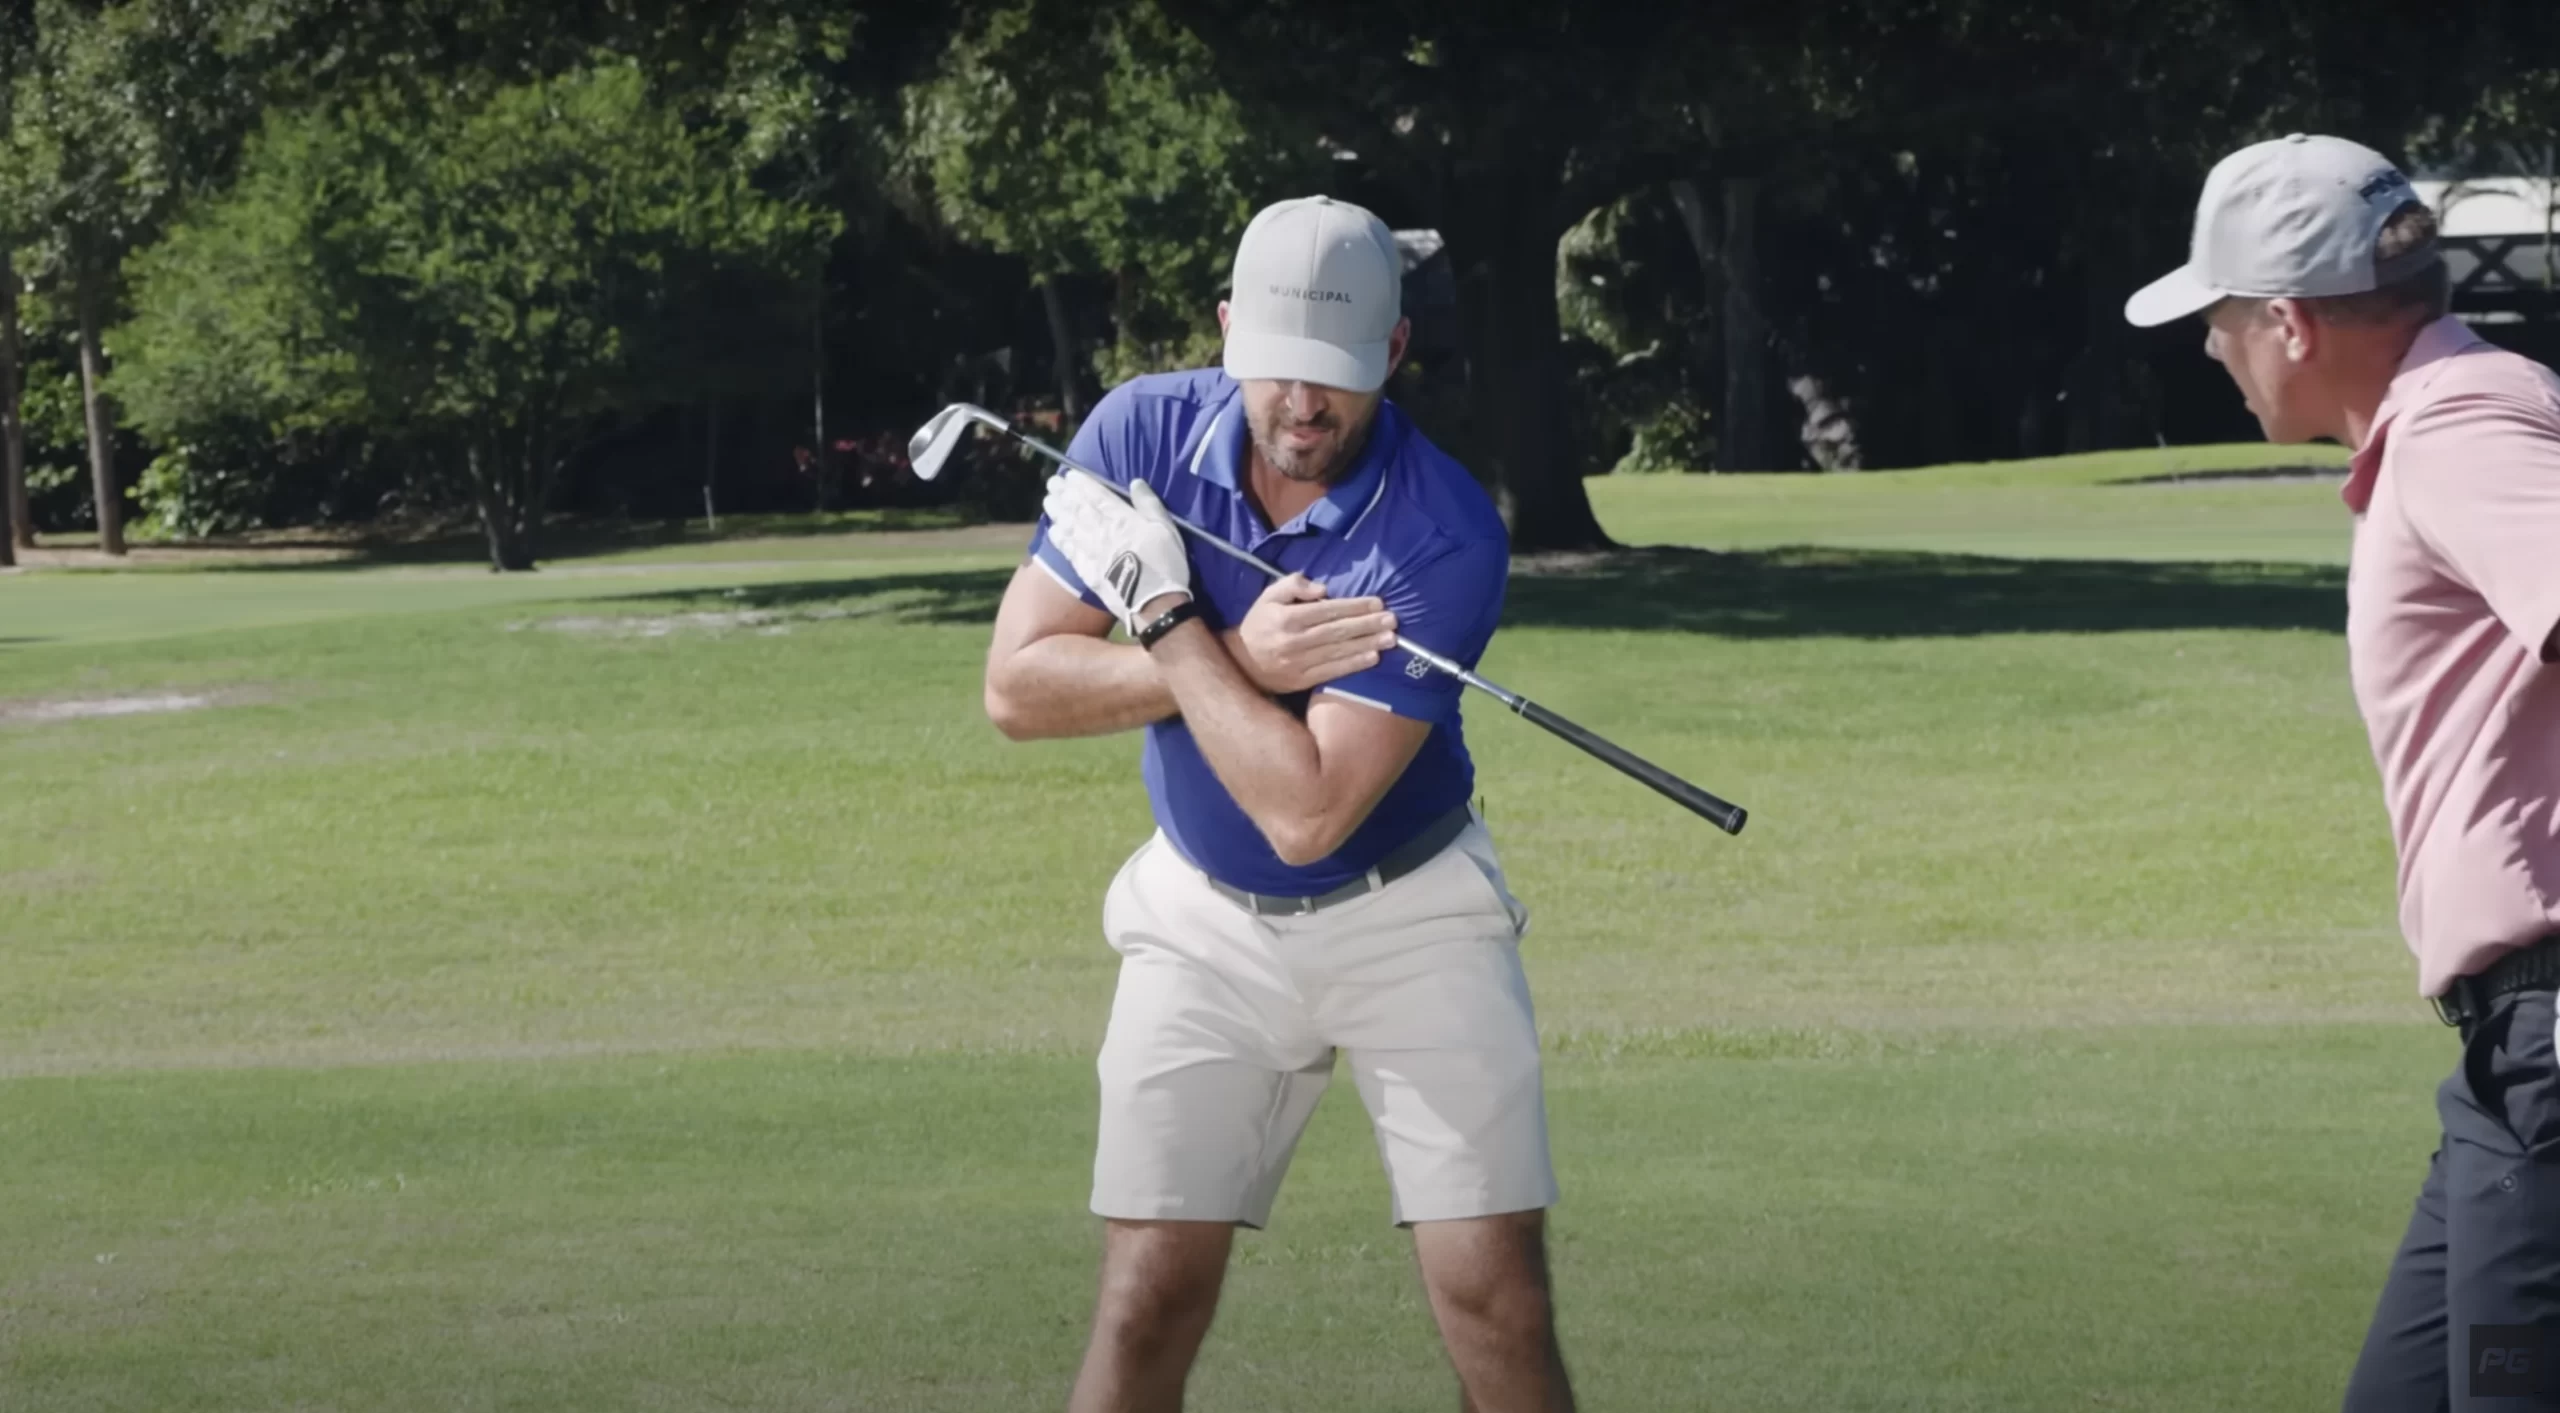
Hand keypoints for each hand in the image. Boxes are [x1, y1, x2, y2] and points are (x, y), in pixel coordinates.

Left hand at [1042, 472, 1190, 632]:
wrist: (1154, 605)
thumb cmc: (1165, 565)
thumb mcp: (1166, 529)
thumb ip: (1149, 505)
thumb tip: (1136, 483)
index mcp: (1123, 519)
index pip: (1097, 496)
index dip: (1082, 484)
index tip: (1069, 475)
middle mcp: (1102, 532)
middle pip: (1079, 509)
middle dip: (1064, 494)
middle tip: (1052, 484)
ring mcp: (1092, 553)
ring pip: (1070, 527)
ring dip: (1057, 512)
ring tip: (1047, 501)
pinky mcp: (1087, 572)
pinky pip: (1069, 551)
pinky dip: (1059, 539)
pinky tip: (1052, 531)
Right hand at [1228, 574, 1398, 694]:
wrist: (1240, 663)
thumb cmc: (1259, 624)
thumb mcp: (1268, 597)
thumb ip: (1293, 585)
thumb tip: (1322, 589)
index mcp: (1286, 618)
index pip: (1327, 611)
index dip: (1354, 607)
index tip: (1377, 603)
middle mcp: (1294, 641)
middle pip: (1337, 631)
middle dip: (1367, 625)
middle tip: (1392, 620)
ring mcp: (1299, 663)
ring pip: (1338, 652)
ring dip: (1367, 645)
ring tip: (1390, 639)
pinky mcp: (1302, 680)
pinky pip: (1332, 672)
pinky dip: (1353, 665)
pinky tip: (1372, 658)